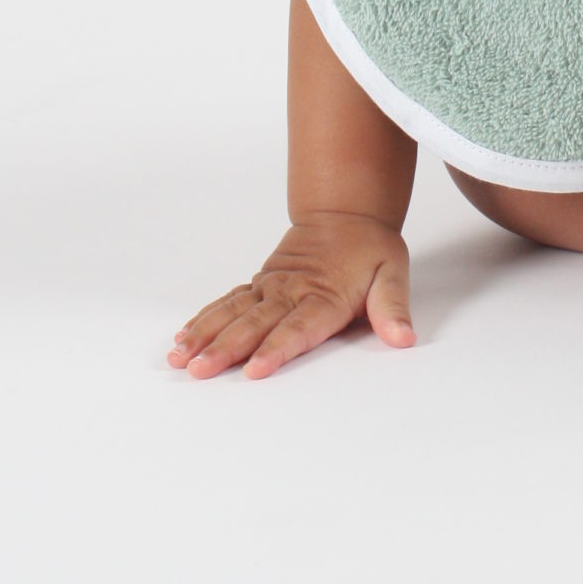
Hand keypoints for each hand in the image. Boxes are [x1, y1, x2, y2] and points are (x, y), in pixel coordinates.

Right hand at [169, 212, 416, 380]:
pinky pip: (227, 302)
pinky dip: (204, 319)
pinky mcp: (258, 284)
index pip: (297, 328)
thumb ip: (392, 308)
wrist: (345, 213)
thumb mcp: (392, 273)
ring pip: (232, 313)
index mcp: (323, 296)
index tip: (253, 369)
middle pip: (254, 324)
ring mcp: (270, 287)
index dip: (275, 349)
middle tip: (199, 370)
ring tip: (179, 358)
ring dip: (204, 336)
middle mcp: (290, 292)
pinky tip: (183, 338)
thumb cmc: (369, 249)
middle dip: (225, 349)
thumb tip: (403, 338)